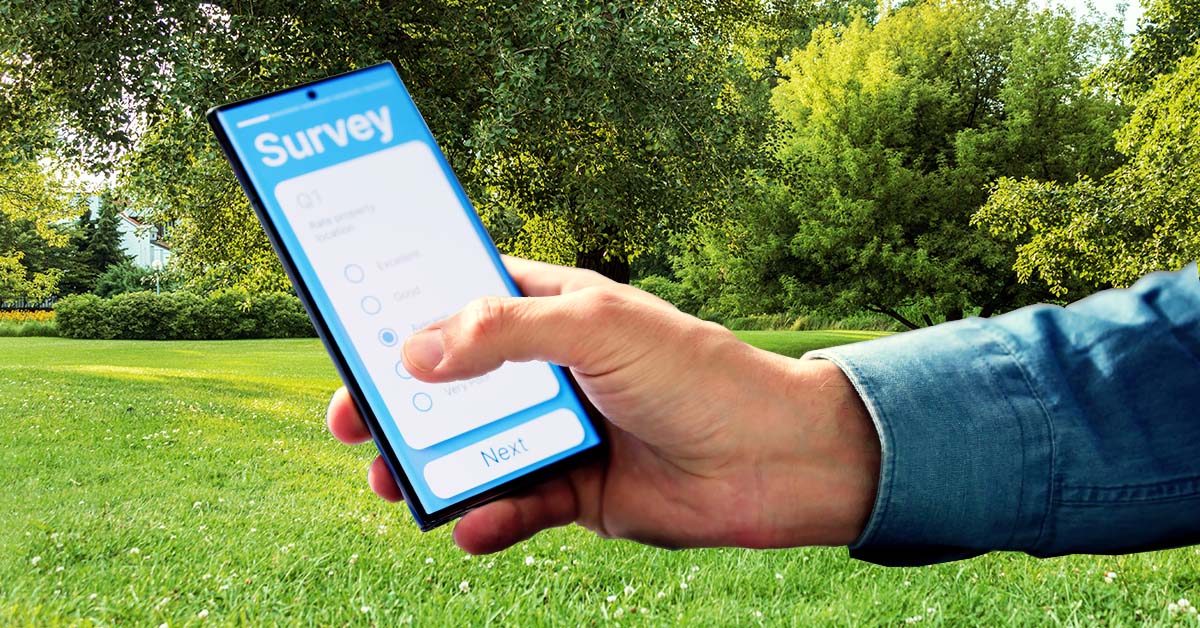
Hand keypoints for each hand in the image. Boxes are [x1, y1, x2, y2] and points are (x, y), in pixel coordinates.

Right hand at [327, 256, 879, 553]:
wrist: (775, 459)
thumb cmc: (696, 373)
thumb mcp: (595, 328)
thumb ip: (501, 333)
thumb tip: (412, 353)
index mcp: (552, 309)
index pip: (460, 297)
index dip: (403, 308)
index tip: (346, 324)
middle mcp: (547, 369)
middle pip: (448, 382)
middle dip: (394, 401)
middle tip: (347, 420)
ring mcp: (558, 432)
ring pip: (470, 449)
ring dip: (426, 465)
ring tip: (393, 480)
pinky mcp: (575, 492)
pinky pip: (515, 507)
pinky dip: (490, 519)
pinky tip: (475, 527)